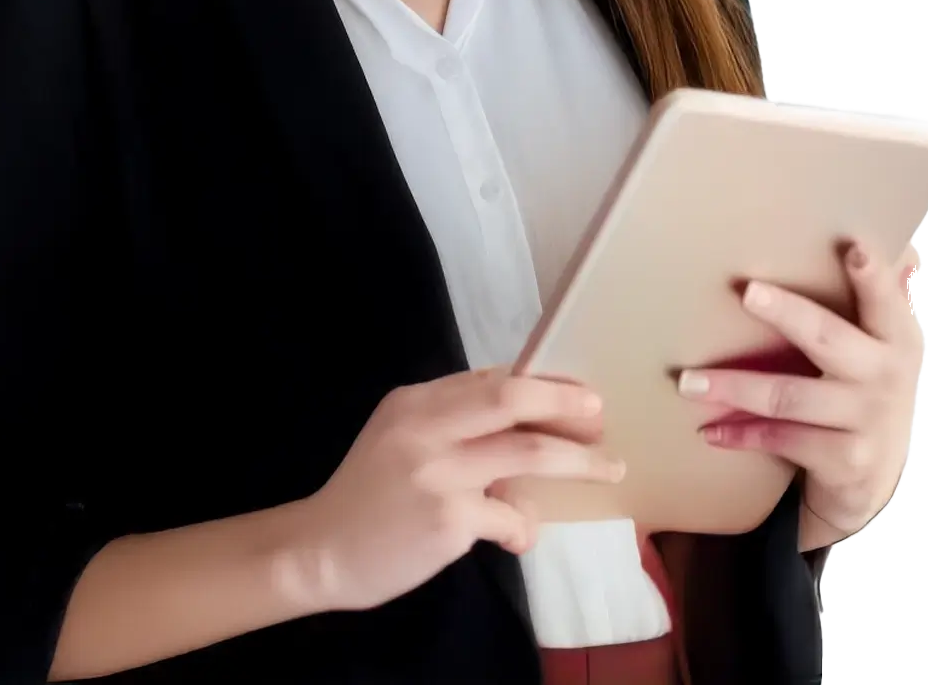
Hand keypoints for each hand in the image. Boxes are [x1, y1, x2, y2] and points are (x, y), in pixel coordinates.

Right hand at [295, 368, 623, 611]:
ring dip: (576, 459)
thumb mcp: (398, 438)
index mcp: (416, 400)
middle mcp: (427, 426)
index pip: (490, 378)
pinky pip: (509, 516)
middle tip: (600, 411)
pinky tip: (521, 535)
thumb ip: (450, 423)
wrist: (320, 549)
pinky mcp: (448, 518)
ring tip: (607, 468)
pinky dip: (525, 525)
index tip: (575, 393)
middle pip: (512, 396)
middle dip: (564, 400)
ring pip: (526, 451)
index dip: (540, 383)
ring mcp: (438, 471)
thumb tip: (518, 418)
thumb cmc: (367, 495)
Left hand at [677, 240, 923, 542]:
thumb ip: (886, 295)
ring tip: (689, 381)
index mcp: (896, 336)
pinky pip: (782, 439)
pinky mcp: (844, 460)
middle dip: (787, 313)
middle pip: (827, 337)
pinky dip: (741, 433)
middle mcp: (884, 375)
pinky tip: (710, 429)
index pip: (886, 300)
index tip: (854, 249)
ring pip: (788, 397)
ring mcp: (865, 420)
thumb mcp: (886, 341)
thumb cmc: (868, 386)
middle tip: (748, 292)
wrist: (875, 472)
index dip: (873, 277)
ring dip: (734, 387)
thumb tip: (903, 248)